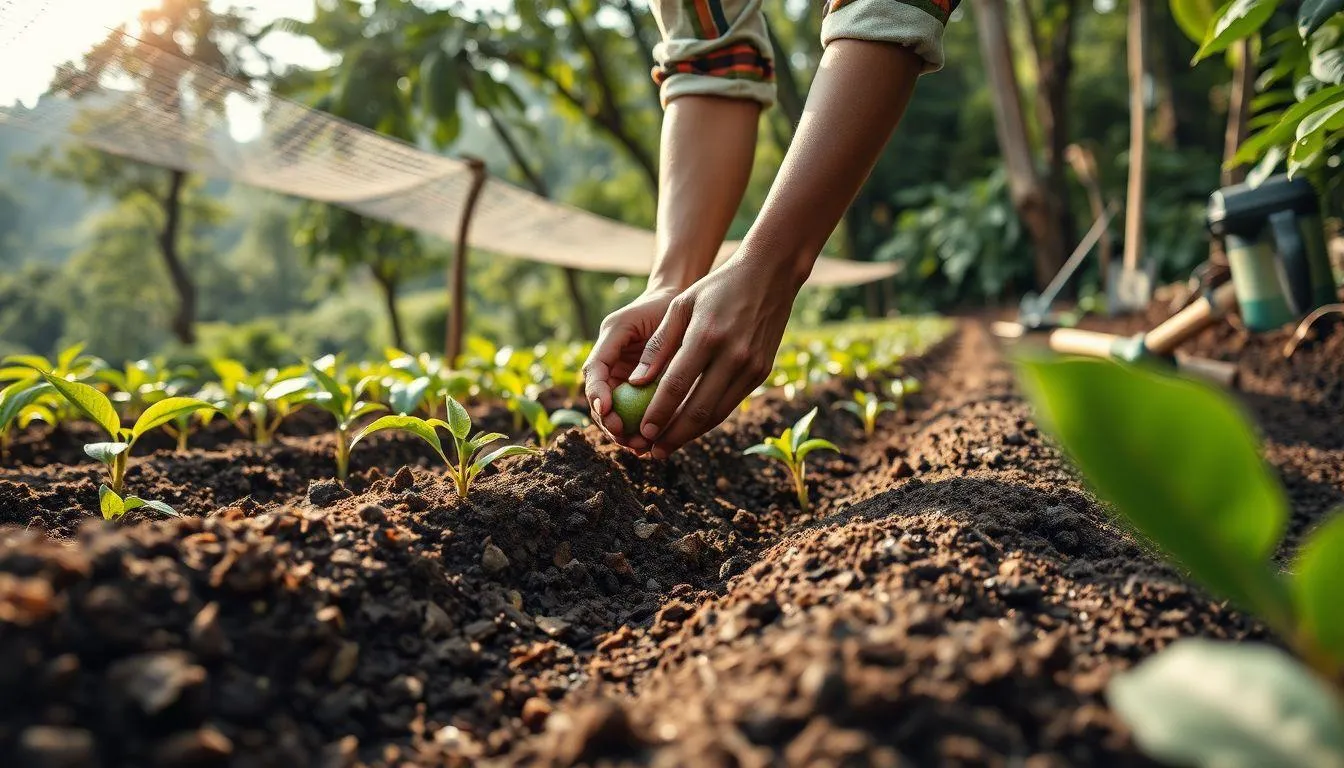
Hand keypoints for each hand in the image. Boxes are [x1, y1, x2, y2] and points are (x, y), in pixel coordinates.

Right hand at [582, 286, 679, 450]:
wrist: (675, 304)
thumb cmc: (663, 307)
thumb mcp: (651, 319)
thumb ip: (643, 348)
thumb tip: (635, 383)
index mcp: (606, 345)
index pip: (594, 374)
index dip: (597, 394)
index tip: (607, 410)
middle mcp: (609, 365)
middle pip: (600, 401)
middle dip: (610, 422)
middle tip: (627, 437)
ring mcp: (620, 380)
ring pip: (614, 413)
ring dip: (623, 432)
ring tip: (640, 446)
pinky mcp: (635, 392)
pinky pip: (632, 415)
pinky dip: (638, 430)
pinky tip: (649, 445)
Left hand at [626, 253, 796, 458]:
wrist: (769, 275)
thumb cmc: (716, 288)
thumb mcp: (681, 306)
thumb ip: (658, 345)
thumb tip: (637, 382)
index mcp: (707, 336)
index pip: (677, 385)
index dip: (658, 412)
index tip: (642, 430)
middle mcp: (732, 355)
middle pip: (698, 408)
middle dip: (672, 435)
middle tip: (652, 451)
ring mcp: (751, 366)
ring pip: (717, 413)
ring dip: (691, 434)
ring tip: (667, 446)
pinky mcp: (762, 372)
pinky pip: (731, 404)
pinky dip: (710, 420)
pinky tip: (691, 428)